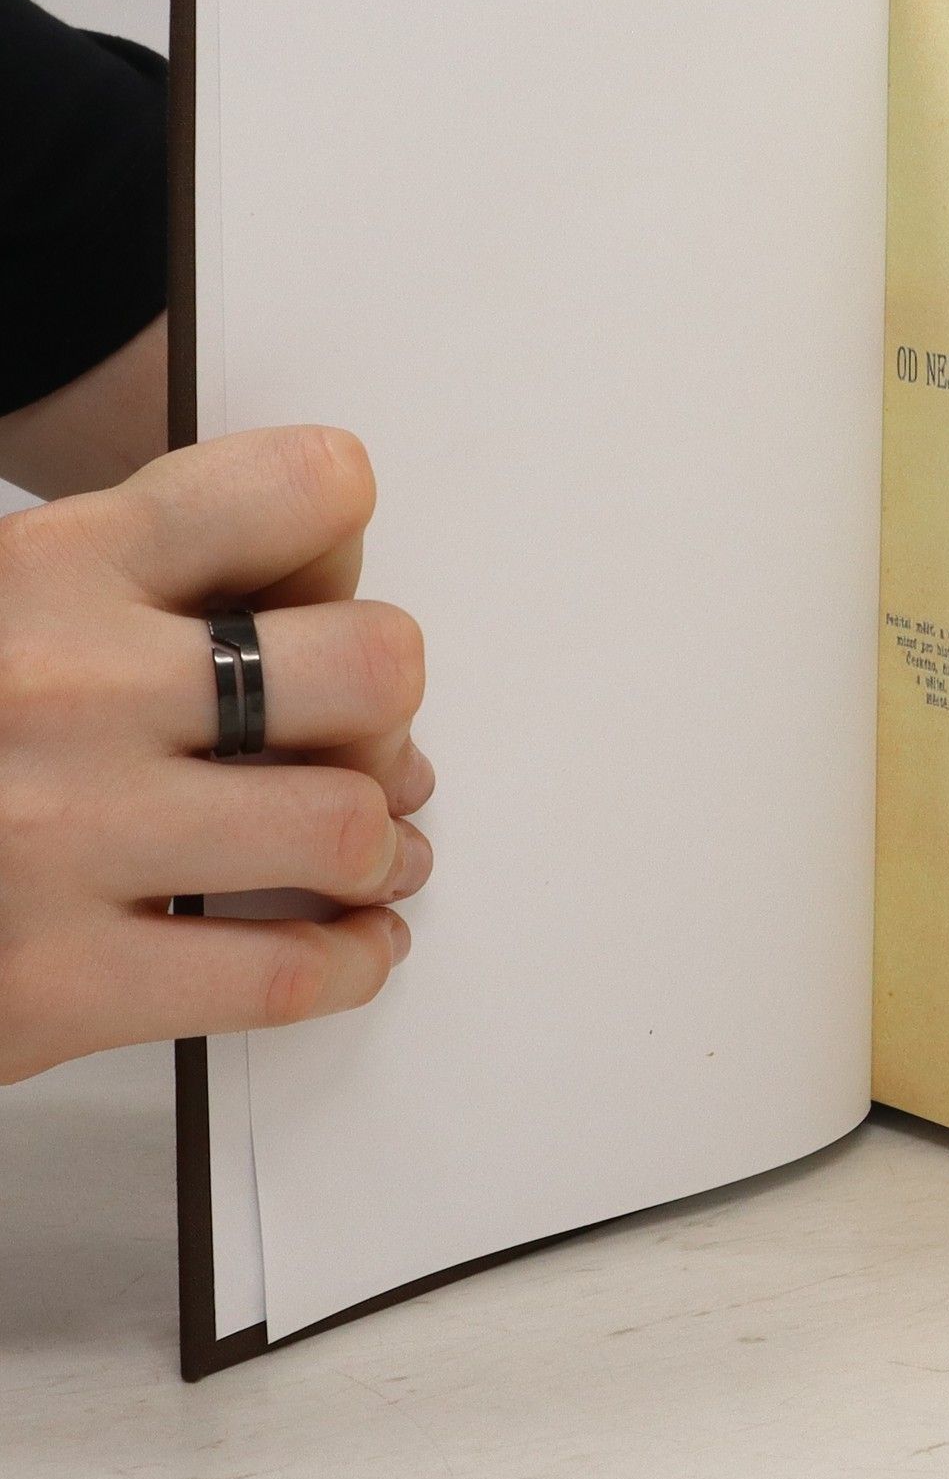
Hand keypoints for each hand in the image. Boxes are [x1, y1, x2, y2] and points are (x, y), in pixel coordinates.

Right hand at [0, 426, 431, 1081]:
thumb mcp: (6, 601)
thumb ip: (137, 584)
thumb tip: (327, 626)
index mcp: (53, 564)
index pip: (304, 492)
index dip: (337, 536)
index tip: (326, 589)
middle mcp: (68, 685)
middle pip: (370, 665)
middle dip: (382, 711)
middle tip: (355, 740)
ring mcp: (60, 836)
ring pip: (344, 826)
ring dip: (377, 847)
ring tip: (364, 855)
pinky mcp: (50, 985)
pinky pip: (286, 972)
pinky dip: (350, 960)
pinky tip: (349, 942)